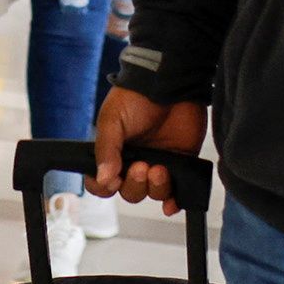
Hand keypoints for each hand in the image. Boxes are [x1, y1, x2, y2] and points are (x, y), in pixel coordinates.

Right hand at [90, 86, 205, 216]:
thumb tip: (103, 179)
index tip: (111, 182)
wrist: (168, 82)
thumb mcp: (112, 120)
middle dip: (134, 185)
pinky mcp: (181, 163)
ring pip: (153, 193)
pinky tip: (172, 202)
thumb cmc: (135, 96)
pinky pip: (177, 192)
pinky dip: (174, 201)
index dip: (104, 187)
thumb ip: (106, 150)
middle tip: (141, 166)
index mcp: (114, 153)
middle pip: (129, 192)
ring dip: (155, 188)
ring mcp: (158, 164)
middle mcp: (134, 162)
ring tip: (160, 169)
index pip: (102, 182)